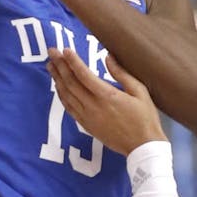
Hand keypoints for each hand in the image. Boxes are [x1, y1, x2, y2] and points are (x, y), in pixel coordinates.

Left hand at [46, 48, 165, 154]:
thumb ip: (122, 73)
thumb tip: (107, 57)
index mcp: (107, 96)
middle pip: (71, 83)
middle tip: (51, 51)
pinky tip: (58, 86)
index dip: (73, 61)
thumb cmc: (145, 118)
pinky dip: (62, 95)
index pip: (84, 75)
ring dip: (57, 79)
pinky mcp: (86, 125)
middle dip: (60, 65)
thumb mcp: (139, 92)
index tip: (65, 49)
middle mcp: (93, 106)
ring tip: (51, 65)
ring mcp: (88, 117)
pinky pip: (69, 108)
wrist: (142, 147)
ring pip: (67, 95)